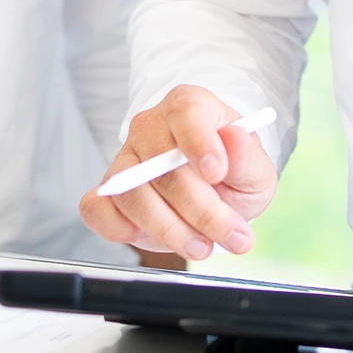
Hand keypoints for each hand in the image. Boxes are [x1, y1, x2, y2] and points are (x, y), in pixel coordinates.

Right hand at [80, 84, 277, 261]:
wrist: (216, 192)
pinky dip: (119, 229)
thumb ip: (246, 157)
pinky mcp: (108, 194)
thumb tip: (234, 139)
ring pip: (131, 194)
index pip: (184, 113)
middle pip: (160, 166)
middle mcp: (150, 128)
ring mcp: (125, 160)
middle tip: (231, 235)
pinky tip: (152, 239)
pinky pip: (96, 209)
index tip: (216, 173)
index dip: (198, 142)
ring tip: (203, 245)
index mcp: (189, 107)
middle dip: (200, 210)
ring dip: (169, 229)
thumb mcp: (256, 168)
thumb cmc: (233, 173)